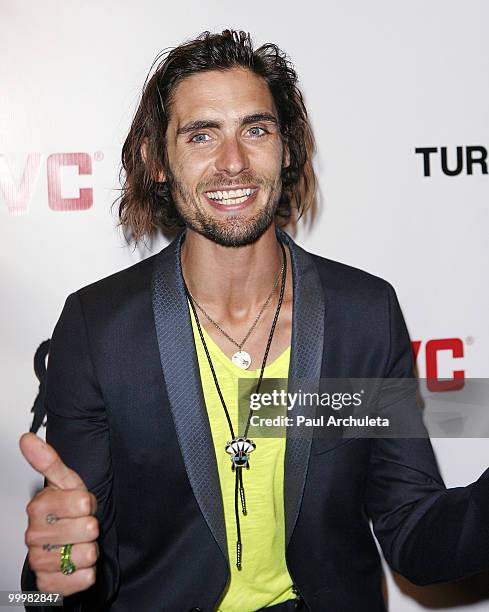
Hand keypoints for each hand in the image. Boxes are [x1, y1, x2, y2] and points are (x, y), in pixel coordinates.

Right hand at [20, 432, 98, 595]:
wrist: (63, 545)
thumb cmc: (66, 510)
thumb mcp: (65, 482)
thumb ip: (49, 461)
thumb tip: (27, 438)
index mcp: (39, 507)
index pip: (83, 502)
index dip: (89, 503)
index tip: (81, 504)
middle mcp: (34, 536)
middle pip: (88, 528)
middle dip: (91, 526)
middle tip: (81, 524)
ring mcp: (40, 561)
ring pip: (87, 553)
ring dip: (91, 548)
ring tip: (80, 543)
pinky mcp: (49, 585)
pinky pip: (83, 579)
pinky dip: (88, 573)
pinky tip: (78, 564)